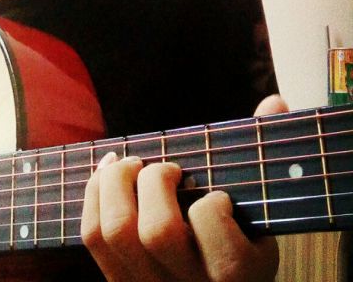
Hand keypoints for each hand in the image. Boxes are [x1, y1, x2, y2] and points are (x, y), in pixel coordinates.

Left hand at [81, 95, 288, 280]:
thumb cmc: (238, 242)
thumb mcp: (259, 215)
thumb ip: (261, 156)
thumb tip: (274, 102)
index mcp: (237, 275)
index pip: (214, 235)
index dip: (212, 206)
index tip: (218, 196)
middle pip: (156, 232)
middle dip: (153, 182)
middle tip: (164, 167)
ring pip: (114, 232)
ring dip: (115, 183)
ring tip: (129, 164)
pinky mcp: (117, 280)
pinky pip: (93, 236)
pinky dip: (94, 193)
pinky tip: (108, 172)